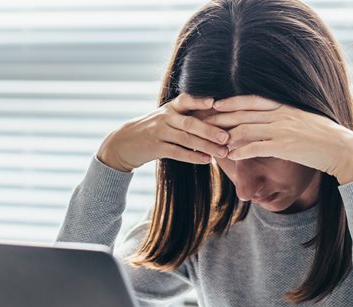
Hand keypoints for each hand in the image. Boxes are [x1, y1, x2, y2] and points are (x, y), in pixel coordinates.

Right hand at [96, 94, 229, 171]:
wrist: (125, 142)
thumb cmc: (154, 130)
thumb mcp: (167, 118)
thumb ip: (187, 117)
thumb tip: (218, 122)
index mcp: (171, 108)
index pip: (186, 100)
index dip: (199, 101)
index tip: (215, 102)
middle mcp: (165, 117)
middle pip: (190, 122)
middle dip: (210, 130)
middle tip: (227, 137)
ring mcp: (159, 132)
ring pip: (186, 138)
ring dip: (206, 146)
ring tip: (222, 152)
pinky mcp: (155, 148)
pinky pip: (176, 152)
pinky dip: (192, 156)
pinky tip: (206, 160)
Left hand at [203, 95, 352, 184]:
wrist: (343, 149)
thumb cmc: (324, 138)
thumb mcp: (303, 120)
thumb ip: (285, 118)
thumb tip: (271, 120)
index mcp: (284, 106)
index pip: (251, 100)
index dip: (230, 102)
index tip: (213, 103)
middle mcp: (281, 115)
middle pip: (243, 114)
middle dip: (220, 118)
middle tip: (201, 122)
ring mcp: (283, 130)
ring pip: (246, 130)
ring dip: (227, 136)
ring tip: (211, 142)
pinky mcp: (285, 146)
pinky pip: (257, 147)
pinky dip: (241, 150)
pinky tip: (230, 156)